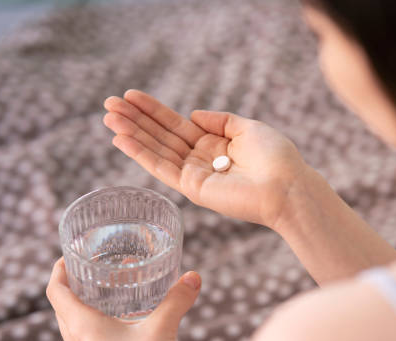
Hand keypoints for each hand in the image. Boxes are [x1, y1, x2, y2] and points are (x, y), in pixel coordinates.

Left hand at [46, 258, 200, 340]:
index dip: (57, 269)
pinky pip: (82, 337)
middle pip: (59, 305)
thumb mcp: (160, 332)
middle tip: (87, 268)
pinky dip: (90, 322)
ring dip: (78, 304)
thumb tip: (194, 276)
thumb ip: (176, 302)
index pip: (54, 291)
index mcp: (82, 326)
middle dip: (69, 284)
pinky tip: (116, 321)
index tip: (68, 254)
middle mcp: (76, 340)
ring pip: (69, 323)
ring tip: (102, 291)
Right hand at [103, 89, 310, 227]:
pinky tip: (121, 139)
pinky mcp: (191, 189)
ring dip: (131, 134)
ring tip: (108, 117)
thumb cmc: (275, 157)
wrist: (287, 186)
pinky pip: (161, 168)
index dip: (153, 111)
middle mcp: (200, 160)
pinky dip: (140, 154)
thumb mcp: (248, 128)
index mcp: (214, 145)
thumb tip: (193, 114)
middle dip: (135, 120)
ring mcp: (194, 175)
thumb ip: (219, 120)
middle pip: (161, 136)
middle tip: (109, 104)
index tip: (131, 96)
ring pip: (156, 150)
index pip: (176, 125)